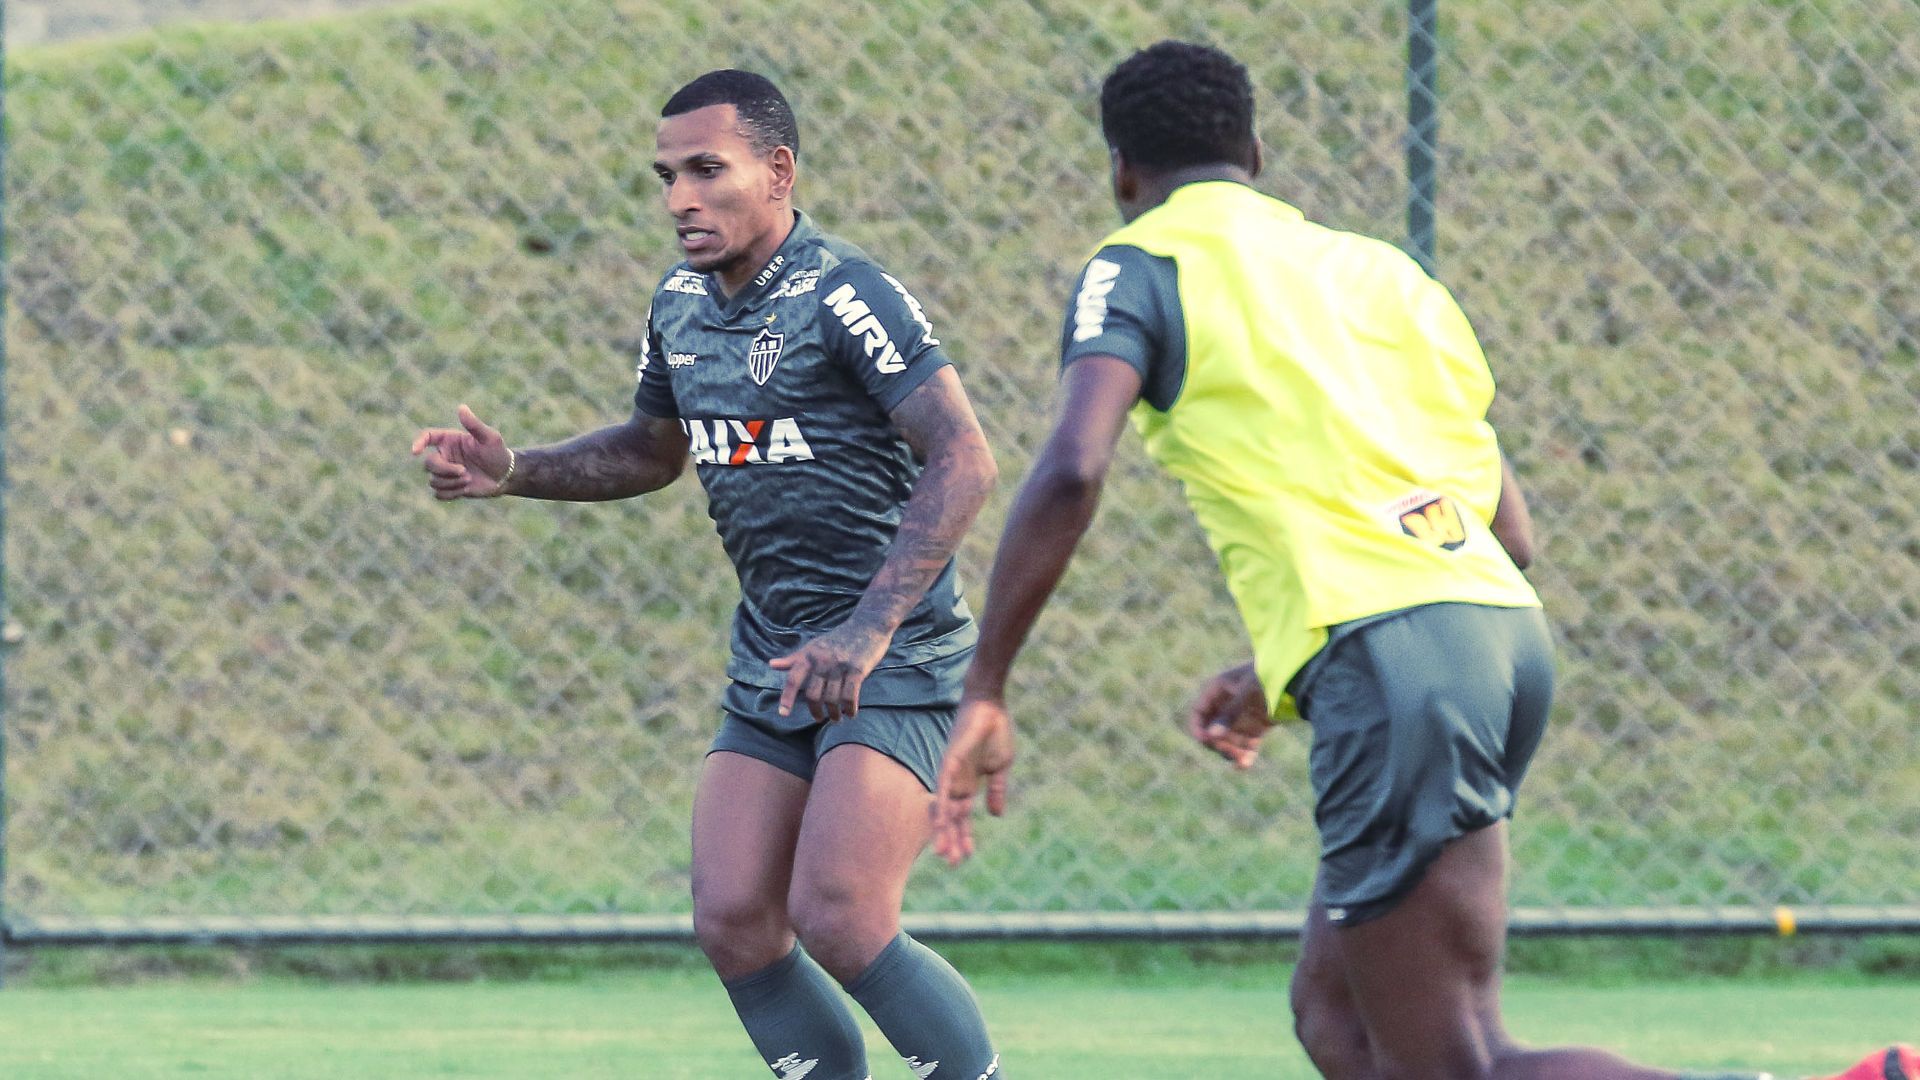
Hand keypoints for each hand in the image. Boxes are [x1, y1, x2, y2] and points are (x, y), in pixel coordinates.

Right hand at [412, 404, 513, 499]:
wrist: (506, 476)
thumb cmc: (498, 453)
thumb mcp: (489, 438)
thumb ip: (474, 424)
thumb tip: (461, 407)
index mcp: (450, 440)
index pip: (428, 436)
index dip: (418, 442)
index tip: (415, 451)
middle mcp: (445, 455)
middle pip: (429, 464)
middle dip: (444, 470)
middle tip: (464, 472)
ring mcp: (446, 472)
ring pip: (433, 481)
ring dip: (451, 483)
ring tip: (469, 480)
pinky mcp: (450, 488)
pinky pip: (439, 494)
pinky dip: (451, 494)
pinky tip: (466, 489)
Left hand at [768, 621, 890, 722]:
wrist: (868, 624)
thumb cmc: (839, 639)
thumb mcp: (814, 646)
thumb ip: (794, 659)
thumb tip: (771, 665)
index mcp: (809, 655)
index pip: (793, 679)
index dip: (787, 697)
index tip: (783, 714)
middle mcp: (822, 660)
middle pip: (813, 695)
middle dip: (816, 711)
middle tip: (819, 718)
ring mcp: (840, 665)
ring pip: (832, 699)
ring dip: (834, 713)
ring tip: (836, 718)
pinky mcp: (857, 669)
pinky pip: (850, 696)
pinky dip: (850, 709)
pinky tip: (851, 713)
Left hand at [931, 697, 1014, 865]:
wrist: (991, 707)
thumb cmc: (996, 732)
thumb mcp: (1000, 768)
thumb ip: (996, 791)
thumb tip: (995, 815)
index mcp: (969, 785)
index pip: (963, 818)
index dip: (964, 837)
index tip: (967, 857)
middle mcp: (956, 783)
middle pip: (951, 819)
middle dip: (952, 841)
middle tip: (953, 864)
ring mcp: (950, 774)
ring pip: (943, 809)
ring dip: (943, 831)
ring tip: (943, 854)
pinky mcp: (949, 762)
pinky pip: (943, 788)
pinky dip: (941, 806)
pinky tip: (939, 824)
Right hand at [1186, 661, 1272, 769]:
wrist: (1302, 675)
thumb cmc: (1270, 676)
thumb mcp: (1247, 692)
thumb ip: (1230, 713)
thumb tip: (1210, 735)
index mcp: (1218, 690)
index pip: (1199, 713)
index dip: (1199, 728)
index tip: (1206, 741)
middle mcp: (1227, 704)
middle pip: (1212, 730)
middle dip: (1219, 743)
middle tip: (1229, 753)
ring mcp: (1242, 716)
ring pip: (1229, 740)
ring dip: (1232, 751)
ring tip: (1242, 761)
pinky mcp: (1257, 726)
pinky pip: (1245, 743)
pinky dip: (1244, 754)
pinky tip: (1244, 764)